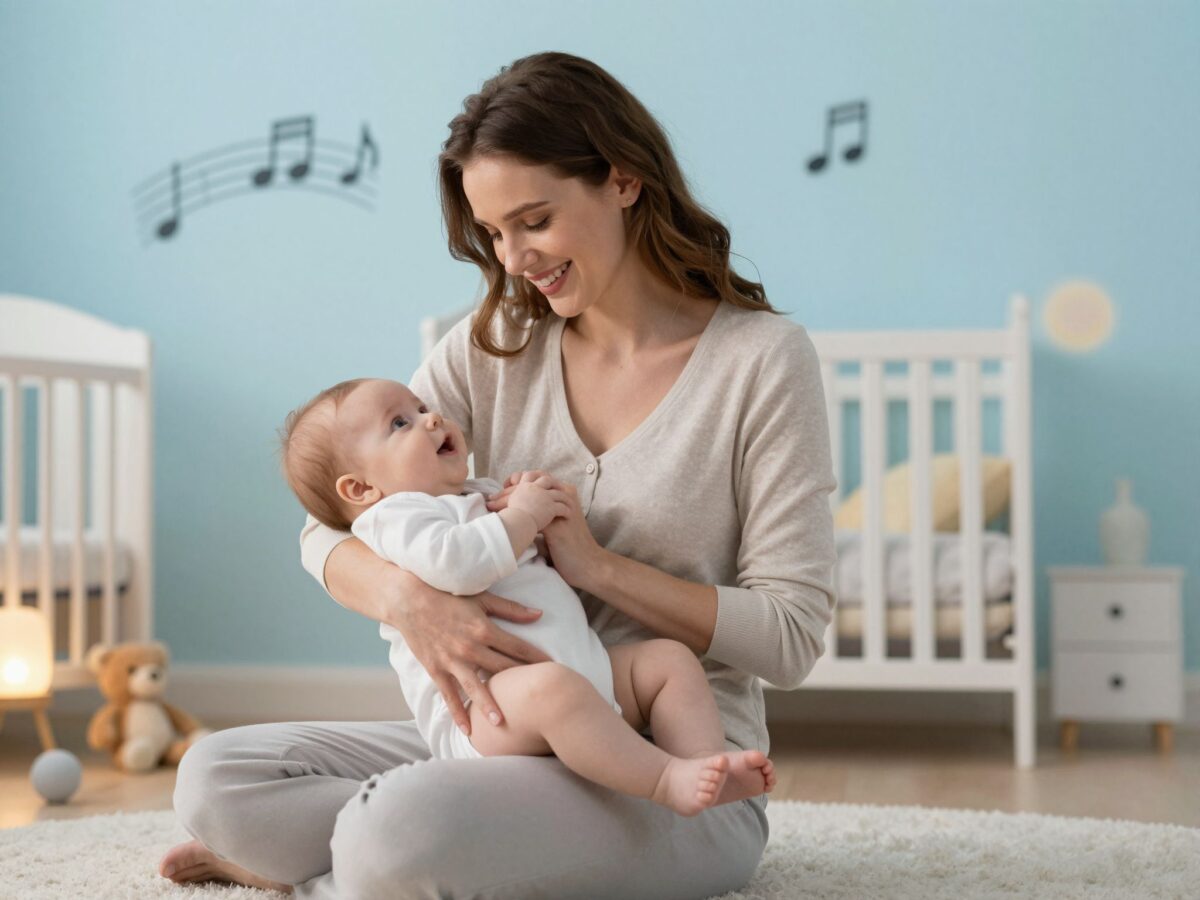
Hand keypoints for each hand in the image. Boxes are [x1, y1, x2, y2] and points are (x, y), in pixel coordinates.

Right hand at [387, 568, 551, 734]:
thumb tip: (539, 615)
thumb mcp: (482, 599)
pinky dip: (457, 712)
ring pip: (475, 687)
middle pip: (501, 669)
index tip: (554, 669)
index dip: (537, 658)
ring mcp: (452, 661)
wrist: (409, 600)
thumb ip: (511, 609)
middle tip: (539, 700)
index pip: (517, 647)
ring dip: (488, 705)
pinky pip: (448, 695)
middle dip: (521, 684)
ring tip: (501, 723)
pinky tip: (467, 728)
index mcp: (484, 629)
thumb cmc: (448, 596)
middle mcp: (470, 647)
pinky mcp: (436, 669)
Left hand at [488, 473, 604, 590]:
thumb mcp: (557, 522)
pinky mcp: (555, 522)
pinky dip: (513, 515)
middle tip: (490, 500)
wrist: (587, 564)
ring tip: (492, 508)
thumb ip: (543, 512)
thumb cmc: (571, 547)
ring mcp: (559, 506)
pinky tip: (501, 521)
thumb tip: (520, 509)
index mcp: (565, 492)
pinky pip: (529, 514)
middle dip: (508, 491)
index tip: (501, 492)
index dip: (517, 483)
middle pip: (530, 484)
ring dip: (507, 500)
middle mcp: (564, 494)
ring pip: (527, 496)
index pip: (537, 478)